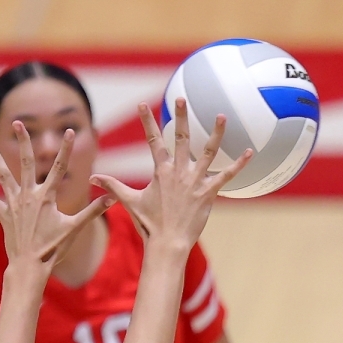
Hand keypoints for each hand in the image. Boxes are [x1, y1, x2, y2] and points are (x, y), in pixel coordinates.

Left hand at [0, 123, 112, 270]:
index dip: (66, 150)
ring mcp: (14, 204)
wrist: (30, 265)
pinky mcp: (4, 215)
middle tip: (18, 123)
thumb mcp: (75, 228)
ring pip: (2, 176)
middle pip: (25, 163)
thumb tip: (112, 198)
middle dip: (23, 142)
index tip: (69, 132)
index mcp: (47, 197)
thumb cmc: (53, 248)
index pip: (60, 168)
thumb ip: (93, 211)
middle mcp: (28, 195)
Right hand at [90, 100, 253, 251]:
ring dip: (216, 133)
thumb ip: (113, 186)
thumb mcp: (130, 201)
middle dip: (180, 117)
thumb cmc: (149, 224)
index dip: (147, 121)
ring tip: (222, 115)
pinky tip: (250, 152)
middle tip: (181, 98)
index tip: (142, 104)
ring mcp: (195, 181)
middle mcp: (178, 172)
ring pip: (208, 152)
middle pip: (180, 138)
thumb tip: (93, 178)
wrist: (168, 243)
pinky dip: (239, 164)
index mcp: (160, 171)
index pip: (152, 140)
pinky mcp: (209, 193)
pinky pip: (227, 176)